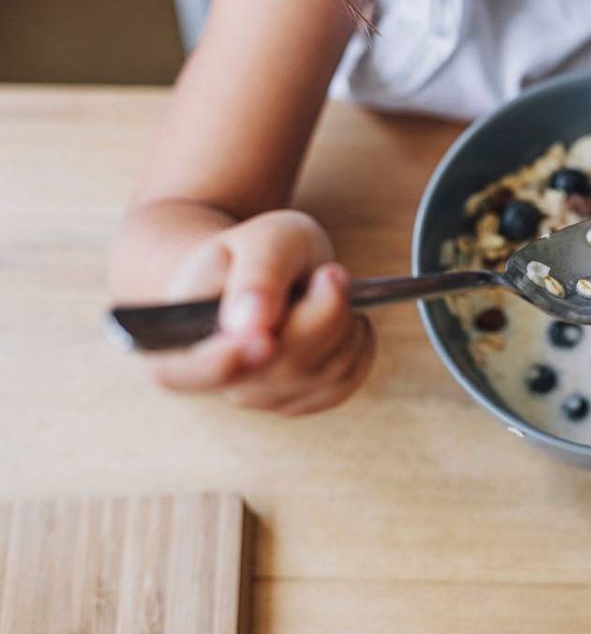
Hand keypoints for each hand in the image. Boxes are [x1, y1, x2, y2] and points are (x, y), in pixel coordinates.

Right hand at [148, 210, 375, 414]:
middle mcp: (215, 380)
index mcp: (179, 338)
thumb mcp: (259, 241)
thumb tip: (251, 325)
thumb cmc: (252, 253)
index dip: (222, 365)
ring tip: (329, 289)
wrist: (256, 271)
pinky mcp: (295, 402)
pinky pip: (342, 384)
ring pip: (323, 374)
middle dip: (324, 313)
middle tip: (329, 272)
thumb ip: (257, 275)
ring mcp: (257, 396)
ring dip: (345, 325)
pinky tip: (346, 319)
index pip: (184, 373)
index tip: (263, 340)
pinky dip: (358, 347)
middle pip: (284, 366)